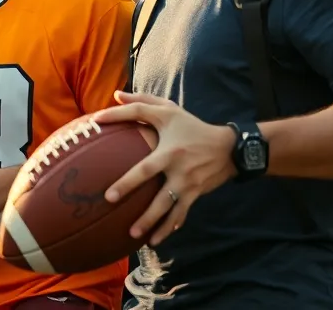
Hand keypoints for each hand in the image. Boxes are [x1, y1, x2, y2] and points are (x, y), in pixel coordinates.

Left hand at [93, 91, 237, 246]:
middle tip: (112, 203)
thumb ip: (141, 102)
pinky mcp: (195, 195)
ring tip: (135, 236)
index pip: (143, 163)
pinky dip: (170, 228)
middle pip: (155, 188)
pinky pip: (181, 215)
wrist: (228, 148)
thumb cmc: (192, 126)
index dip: (124, 172)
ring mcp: (188, 185)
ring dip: (152, 224)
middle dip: (134, 195)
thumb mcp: (170, 110)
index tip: (103, 172)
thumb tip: (115, 94)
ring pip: (169, 209)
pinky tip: (156, 239)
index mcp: (169, 151)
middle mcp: (178, 170)